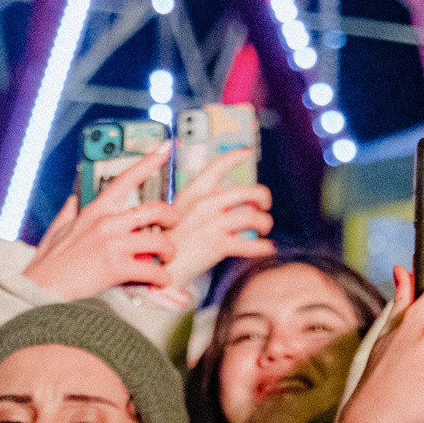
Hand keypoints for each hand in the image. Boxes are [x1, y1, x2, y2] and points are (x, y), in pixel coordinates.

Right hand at [21, 145, 178, 298]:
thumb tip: (74, 197)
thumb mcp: (56, 230)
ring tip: (166, 259)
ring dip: (169, 251)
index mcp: (94, 212)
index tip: (165, 150)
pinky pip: (152, 270)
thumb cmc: (49, 265)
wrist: (41, 291)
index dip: (148, 162)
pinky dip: (162, 277)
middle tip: (173, 224)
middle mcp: (106, 224)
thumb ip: (69, 212)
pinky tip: (160, 280)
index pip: (125, 180)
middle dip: (171, 217)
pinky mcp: (116, 268)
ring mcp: (112, 245)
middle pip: (154, 209)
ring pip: (159, 241)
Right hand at [162, 150, 274, 286]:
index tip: (247, 152)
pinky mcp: (217, 245)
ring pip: (253, 216)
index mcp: (192, 194)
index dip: (234, 156)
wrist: (158, 270)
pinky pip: (250, 243)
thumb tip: (231, 203)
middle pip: (246, 191)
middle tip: (264, 204)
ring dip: (265, 222)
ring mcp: (211, 224)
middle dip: (262, 196)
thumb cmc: (168, 246)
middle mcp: (203, 205)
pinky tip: (266, 248)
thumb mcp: (176, 216)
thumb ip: (201, 206)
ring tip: (264, 228)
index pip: (215, 167)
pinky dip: (262, 246)